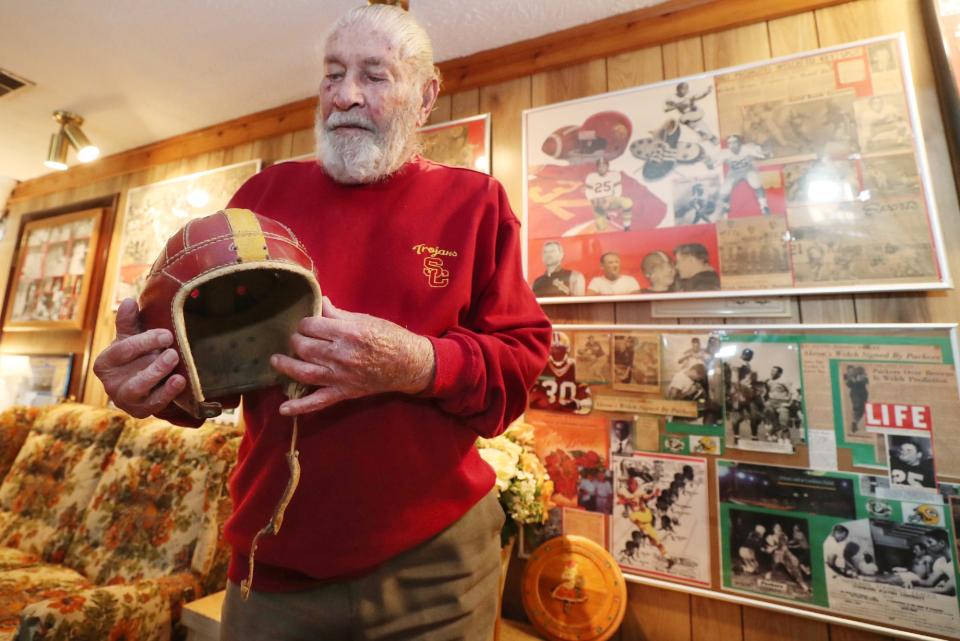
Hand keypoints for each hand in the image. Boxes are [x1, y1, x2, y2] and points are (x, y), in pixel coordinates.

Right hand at [92, 298, 186, 417]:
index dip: (144, 341)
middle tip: (173, 350)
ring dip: (158, 374)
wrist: (142, 384)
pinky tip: (180, 381)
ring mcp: (124, 399)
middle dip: (153, 359)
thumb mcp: (130, 337)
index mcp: (105, 362)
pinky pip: (153, 404)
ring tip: (175, 361)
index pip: (122, 350)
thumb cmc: (135, 355)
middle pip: (131, 370)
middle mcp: (110, 383)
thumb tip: (130, 301)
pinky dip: (168, 392)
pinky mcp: (140, 411)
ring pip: (139, 389)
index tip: (167, 334)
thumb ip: (129, 322)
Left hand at [271, 297, 434, 415]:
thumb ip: (339, 314)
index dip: (306, 323)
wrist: (410, 363)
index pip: (312, 325)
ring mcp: (341, 376)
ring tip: (276, 361)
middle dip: (296, 340)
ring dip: (286, 366)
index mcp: (348, 332)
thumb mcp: (366, 320)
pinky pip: (319, 402)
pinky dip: (300, 407)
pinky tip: (283, 409)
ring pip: (305, 372)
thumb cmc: (390, 337)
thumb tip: (320, 303)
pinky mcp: (345, 392)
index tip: (308, 324)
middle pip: (305, 347)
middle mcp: (341, 355)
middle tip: (297, 339)